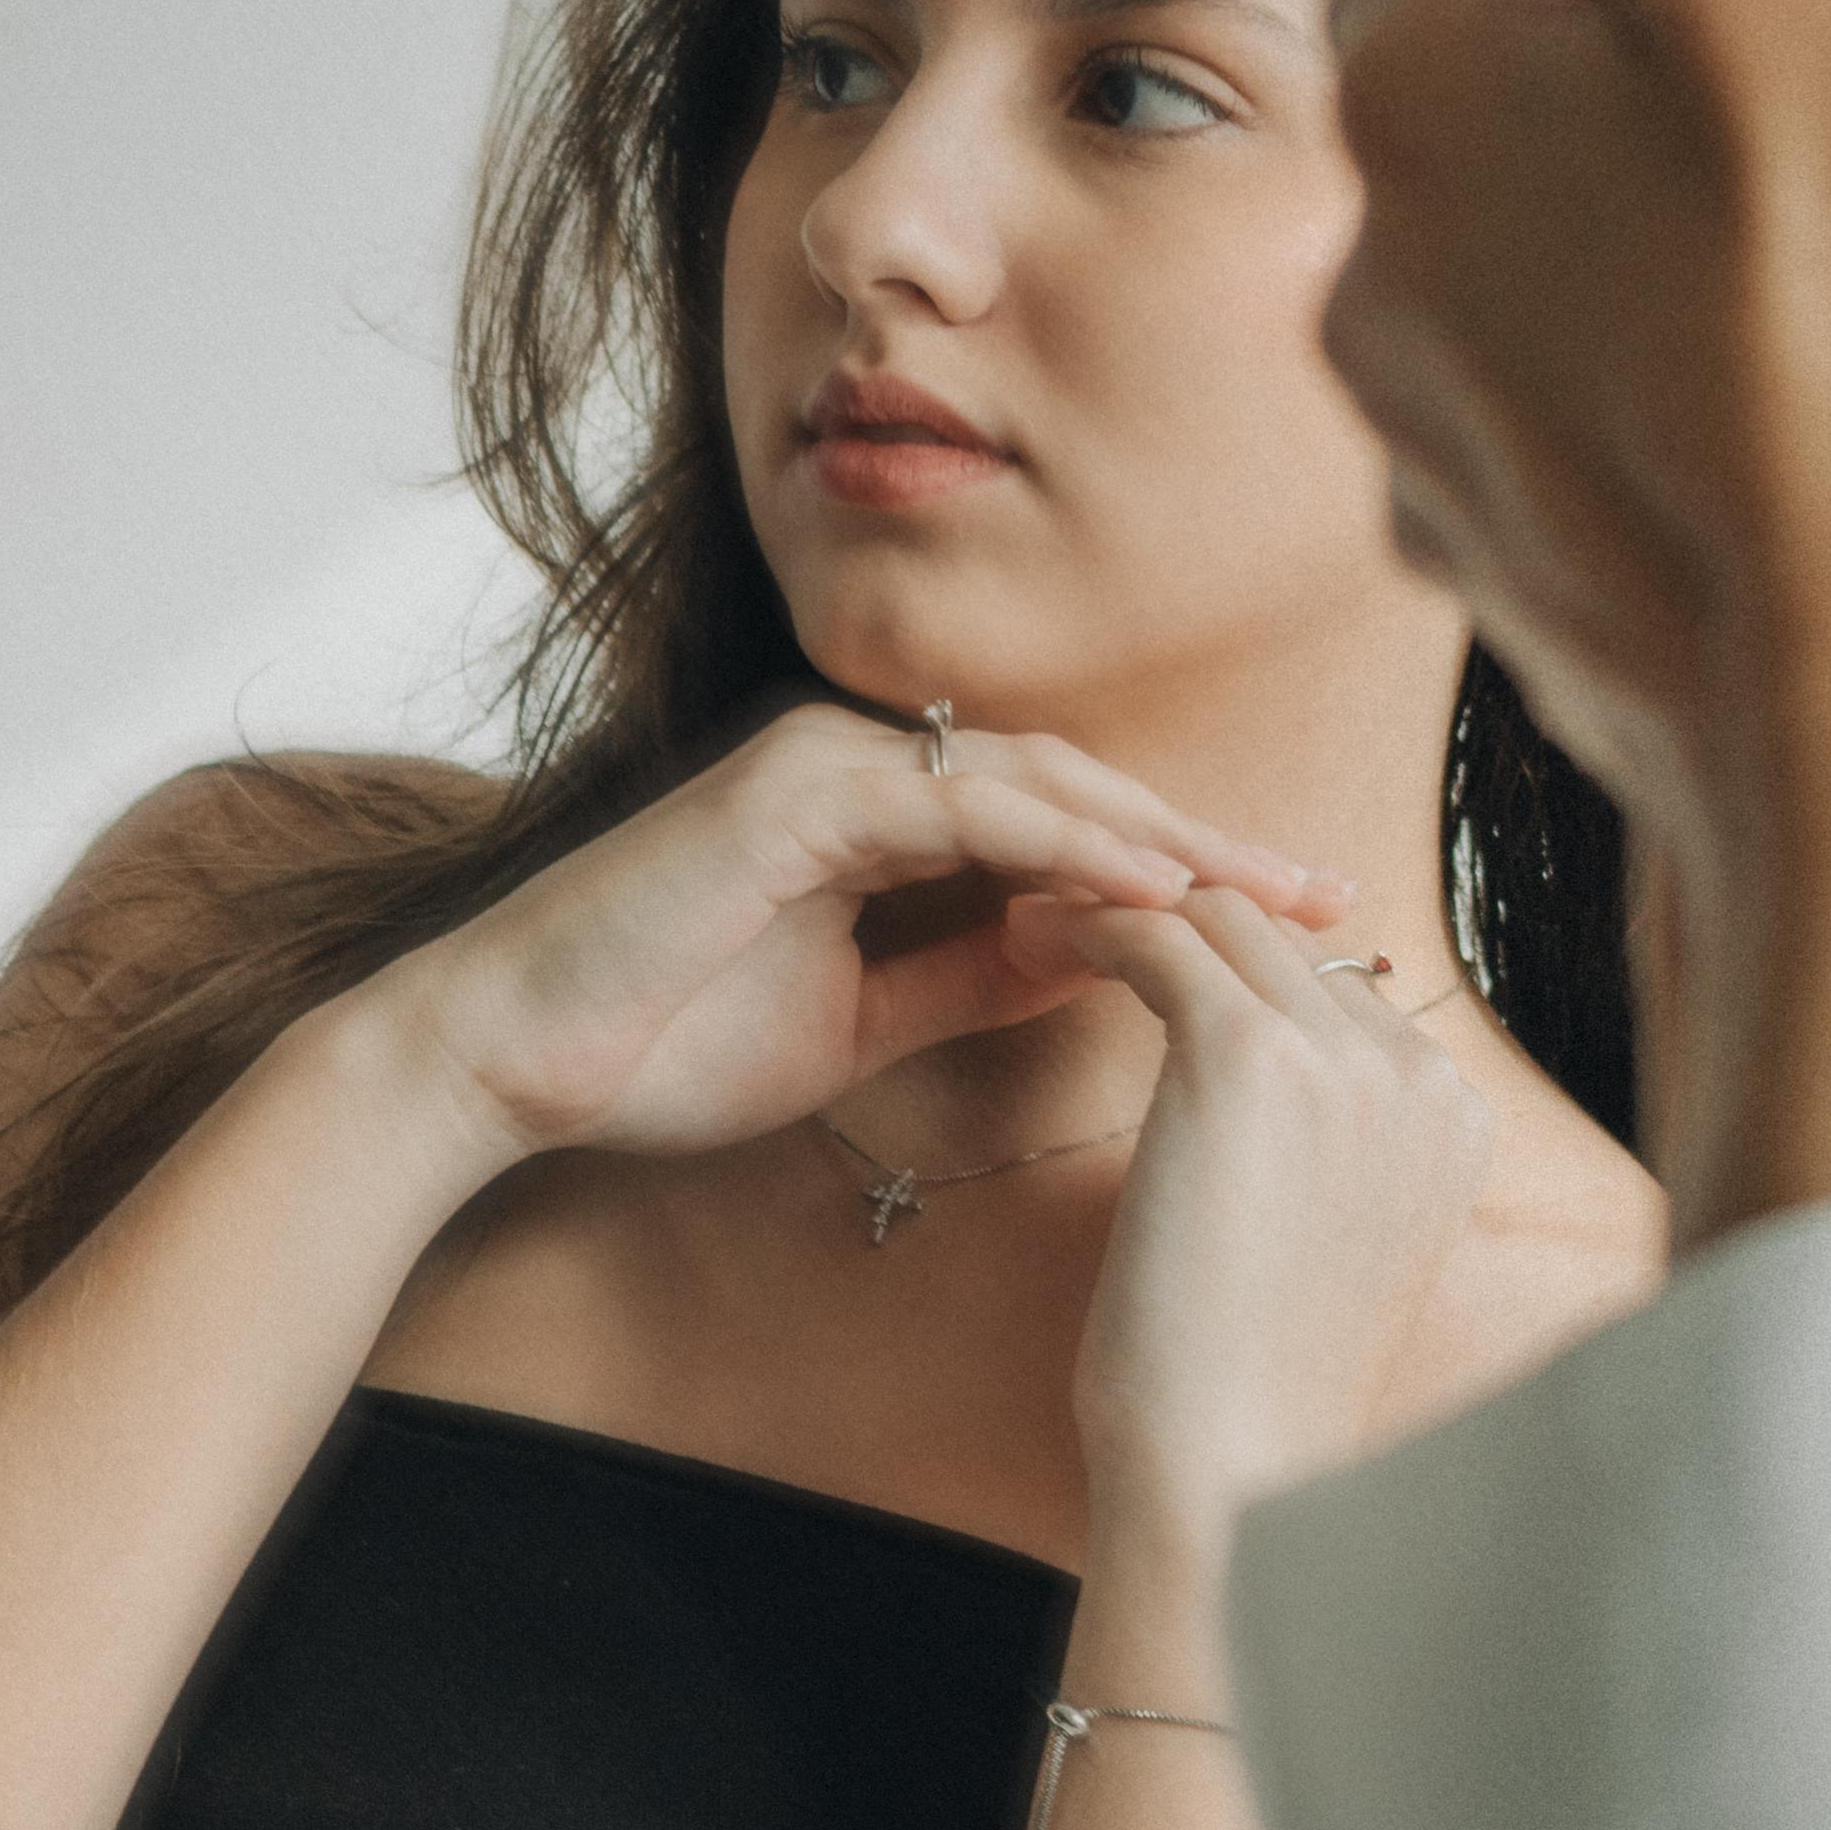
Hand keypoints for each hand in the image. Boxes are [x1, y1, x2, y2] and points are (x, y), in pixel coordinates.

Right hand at [390, 707, 1345, 1176]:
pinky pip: (962, 809)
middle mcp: (859, 762)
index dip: (1179, 868)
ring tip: (1271, 891)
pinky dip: (1065, 845)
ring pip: (1037, 782)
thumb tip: (1089, 961)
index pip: (1062, 822)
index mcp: (875, 808)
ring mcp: (824, 763)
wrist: (500, 1067)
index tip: (1287, 928)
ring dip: (1163, 837)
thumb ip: (968, 977)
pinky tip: (1154, 886)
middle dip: (1208, 842)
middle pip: (1076, 786)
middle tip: (1330, 896)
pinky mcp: (792, 794)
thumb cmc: (655, 1046)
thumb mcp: (857, 1022)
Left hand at [1010, 889, 1494, 1622]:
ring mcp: (1344, 1058)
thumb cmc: (1248, 1394)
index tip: (1151, 964)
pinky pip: (1158, 937)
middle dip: (1177, 914)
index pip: (1336, 985)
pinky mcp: (1248, 1055)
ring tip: (1038, 920)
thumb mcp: (1322, 1249)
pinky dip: (1090, 924)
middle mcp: (1417, 1072)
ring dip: (1125, 903)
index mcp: (1450, 1117)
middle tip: (1075, 919)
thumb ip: (1320, 1154)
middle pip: (1283, 934)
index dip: (1236, 966)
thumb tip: (1245, 1107)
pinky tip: (1036, 939)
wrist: (1235, 1473)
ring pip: (1221, 916)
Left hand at [1237, 0, 1830, 1249]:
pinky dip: (1738, 422)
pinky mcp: (1553, 580)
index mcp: (1406, 77)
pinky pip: (1648, 434)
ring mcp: (1460, 445)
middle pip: (1548, 97)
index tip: (1780, 6)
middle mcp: (1378, 268)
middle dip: (1696, 110)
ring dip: (1723, 270)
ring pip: (1601, 273)